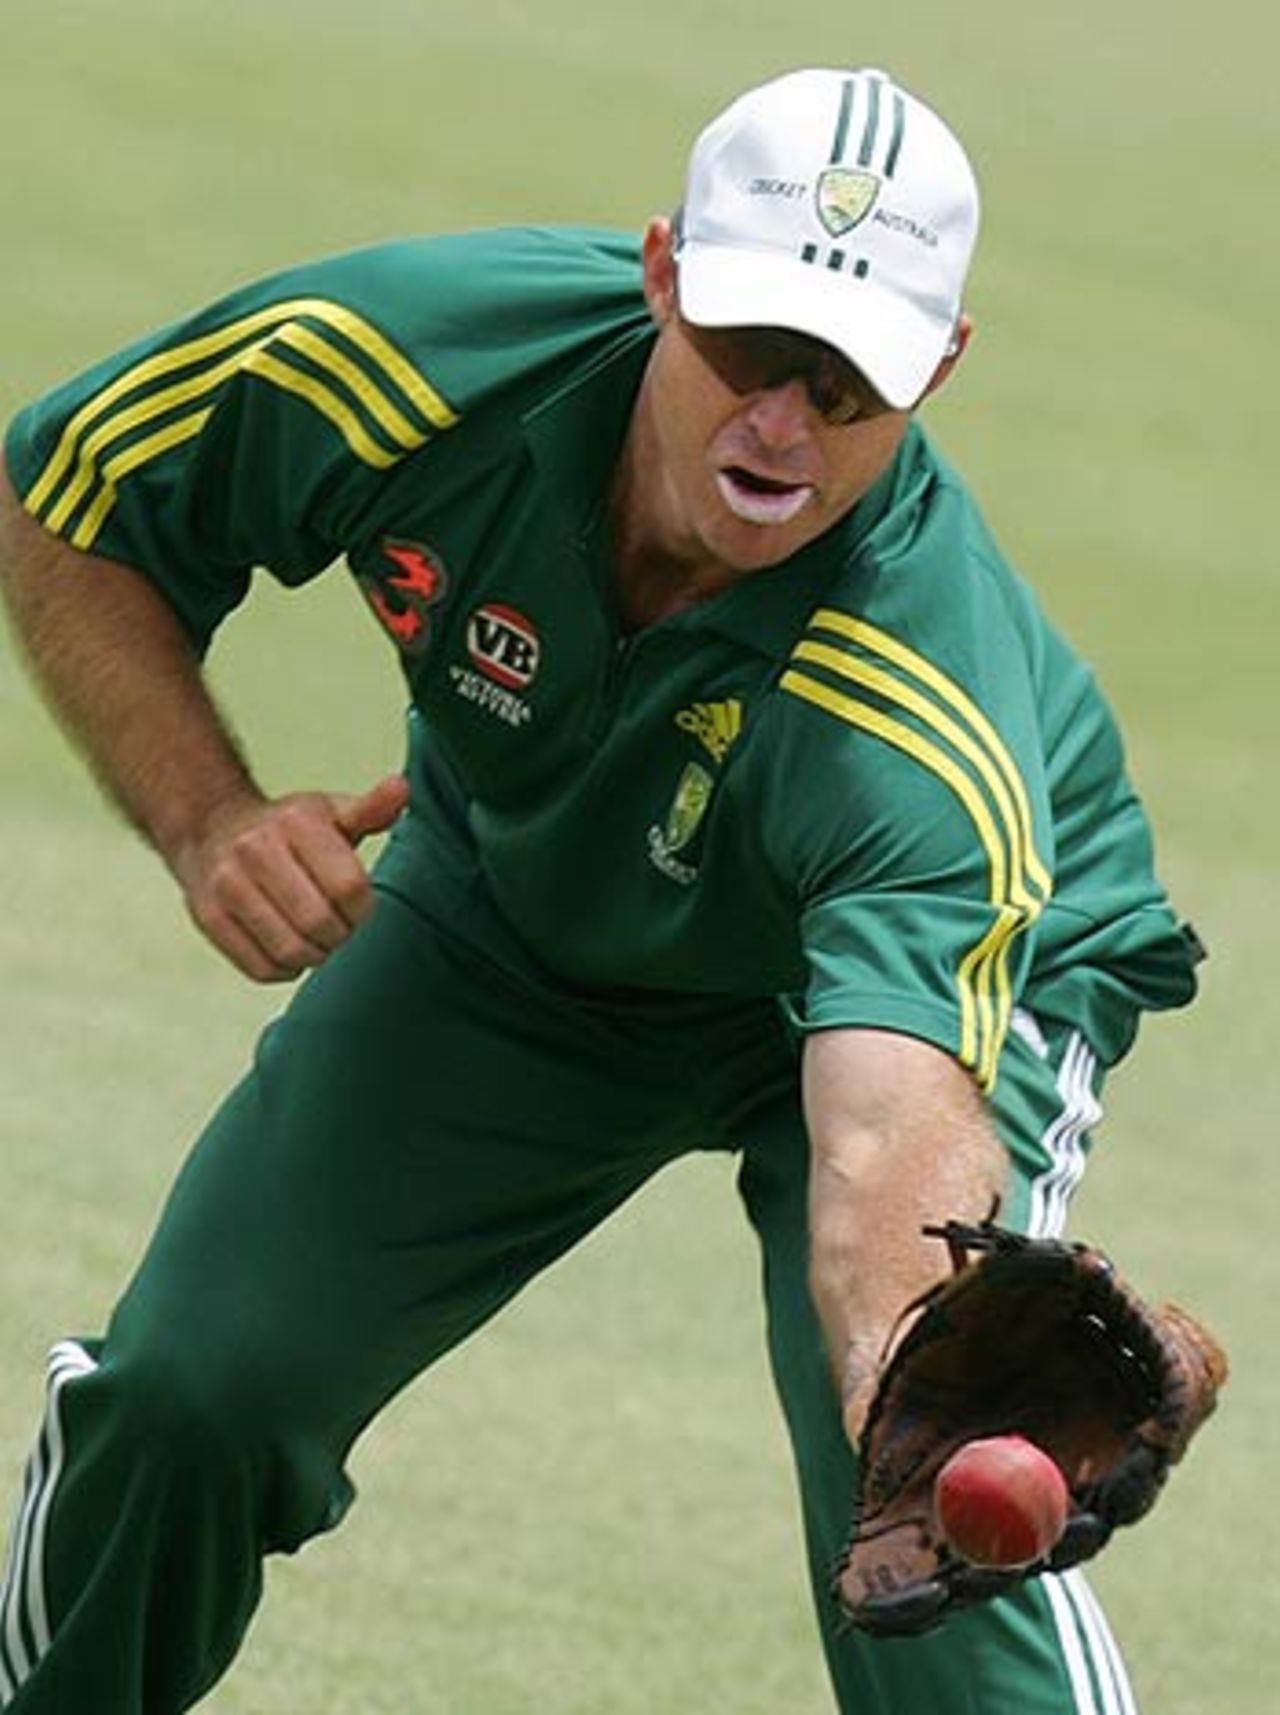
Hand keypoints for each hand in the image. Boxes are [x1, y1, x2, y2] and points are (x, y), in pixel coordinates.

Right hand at [172, 773, 409, 980]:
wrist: (212, 829)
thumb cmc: (289, 828)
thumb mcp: (330, 812)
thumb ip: (372, 808)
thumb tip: (401, 788)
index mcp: (295, 822)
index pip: (348, 887)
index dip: (363, 909)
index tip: (359, 907)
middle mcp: (255, 849)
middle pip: (319, 922)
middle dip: (340, 934)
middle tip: (340, 928)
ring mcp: (227, 884)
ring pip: (290, 950)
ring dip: (315, 955)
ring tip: (317, 939)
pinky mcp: (208, 916)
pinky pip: (261, 968)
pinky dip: (285, 969)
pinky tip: (289, 948)